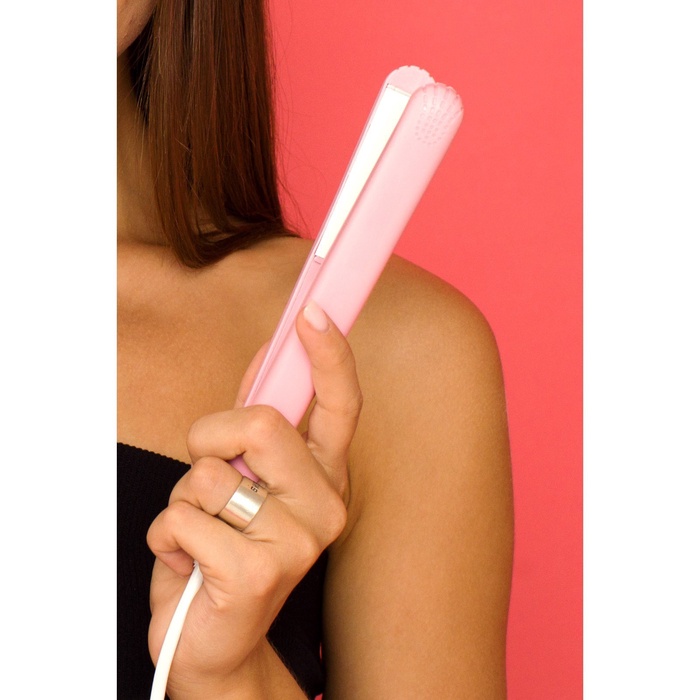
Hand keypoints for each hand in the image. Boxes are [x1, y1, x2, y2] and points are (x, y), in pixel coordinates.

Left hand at [146, 301, 361, 696]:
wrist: (216, 642)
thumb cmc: (228, 550)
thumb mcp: (245, 479)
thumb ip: (255, 423)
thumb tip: (266, 357)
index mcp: (324, 476)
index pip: (341, 404)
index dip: (330, 355)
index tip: (313, 311)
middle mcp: (324, 504)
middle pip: (262, 424)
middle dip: (212, 437)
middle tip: (210, 470)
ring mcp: (298, 542)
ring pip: (211, 474)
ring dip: (185, 498)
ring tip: (202, 532)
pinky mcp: (258, 574)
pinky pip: (183, 518)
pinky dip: (167, 537)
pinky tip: (190, 564)